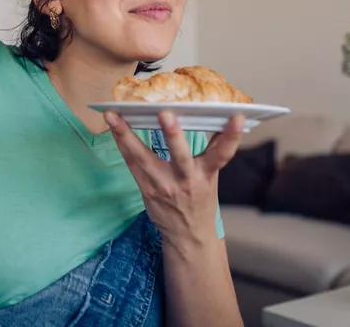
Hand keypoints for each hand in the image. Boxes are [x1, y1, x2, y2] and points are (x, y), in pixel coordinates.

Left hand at [104, 111, 244, 246]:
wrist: (188, 236)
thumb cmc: (200, 200)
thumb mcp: (211, 176)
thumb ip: (212, 150)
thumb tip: (217, 118)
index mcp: (207, 174)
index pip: (223, 154)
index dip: (232, 137)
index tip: (238, 118)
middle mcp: (187, 180)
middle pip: (181, 156)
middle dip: (173, 134)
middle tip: (166, 114)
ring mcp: (164, 186)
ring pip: (143, 158)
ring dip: (126, 135)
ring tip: (113, 116)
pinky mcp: (146, 189)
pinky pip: (131, 164)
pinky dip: (121, 144)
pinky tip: (112, 128)